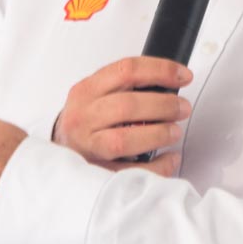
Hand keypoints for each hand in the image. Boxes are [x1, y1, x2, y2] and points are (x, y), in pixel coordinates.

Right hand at [52, 56, 193, 176]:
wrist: (59, 150)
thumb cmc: (86, 121)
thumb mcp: (97, 94)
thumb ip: (127, 85)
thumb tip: (171, 82)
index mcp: (87, 90)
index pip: (127, 70)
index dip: (160, 70)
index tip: (182, 76)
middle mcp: (84, 117)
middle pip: (127, 105)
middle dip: (163, 105)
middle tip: (182, 108)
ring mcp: (88, 146)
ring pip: (124, 140)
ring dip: (158, 134)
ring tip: (174, 132)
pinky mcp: (96, 172)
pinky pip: (130, 173)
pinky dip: (156, 167)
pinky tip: (169, 158)